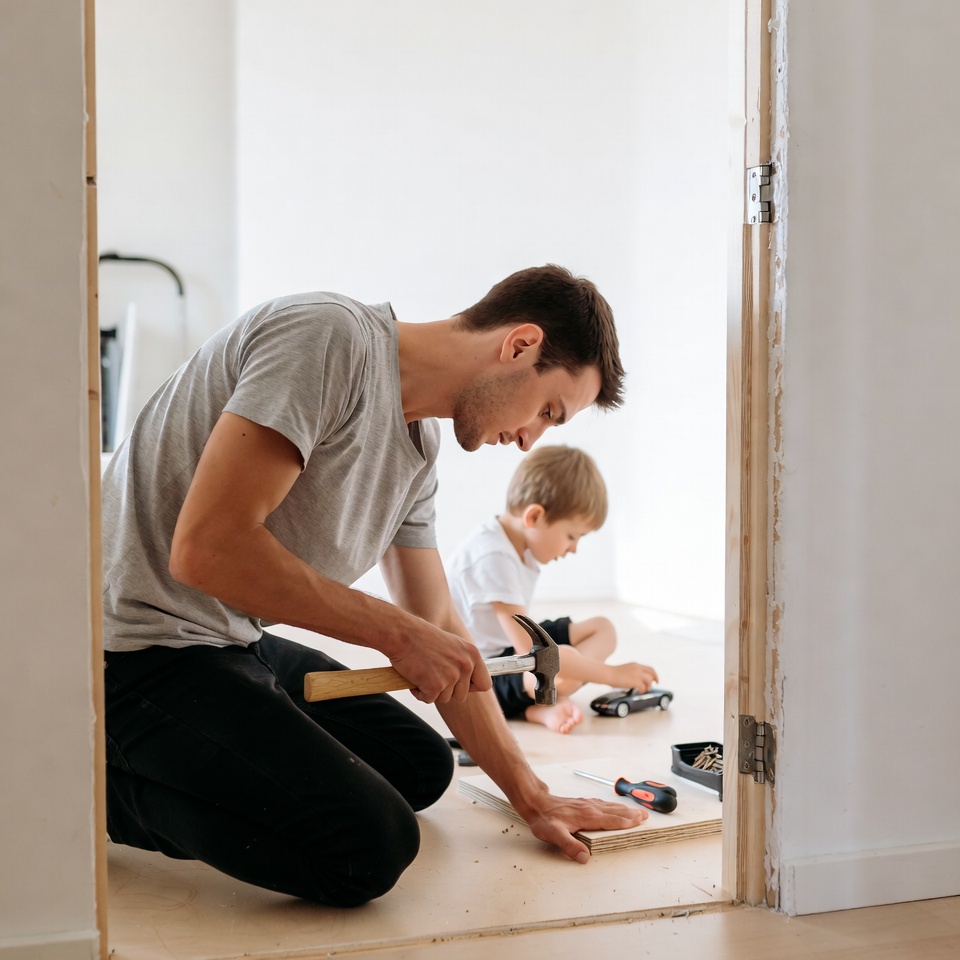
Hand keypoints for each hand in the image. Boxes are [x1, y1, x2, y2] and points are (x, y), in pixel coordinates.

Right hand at [389, 625, 490, 704]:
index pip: (485, 684)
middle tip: (432, 674)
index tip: (460, 685)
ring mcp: (451, 676)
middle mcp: (466, 665)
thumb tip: (465, 681)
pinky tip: (414, 677)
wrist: (402, 633)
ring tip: (422, 673)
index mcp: (472, 654)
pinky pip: (429, 699)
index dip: (471, 687)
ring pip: (445, 698)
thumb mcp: (452, 645)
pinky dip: (420, 693)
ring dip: (432, 691)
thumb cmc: (422, 638)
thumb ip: (462, 661)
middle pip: (462, 695)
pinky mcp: (436, 686)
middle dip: (446, 690)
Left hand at [525, 794, 648, 862]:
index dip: (626, 822)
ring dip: (623, 809)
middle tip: (644, 816)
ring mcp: (586, 804)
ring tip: (635, 812)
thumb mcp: (554, 834)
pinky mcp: (581, 803)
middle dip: (630, 815)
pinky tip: (612, 807)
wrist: (535, 802)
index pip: (611, 820)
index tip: (639, 821)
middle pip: (614, 812)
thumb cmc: (544, 819)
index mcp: (587, 816)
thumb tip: (584, 857)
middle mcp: (589, 808)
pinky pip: (601, 804)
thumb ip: (569, 846)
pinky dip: (612, 806)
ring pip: (609, 807)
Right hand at [609, 662, 658, 692]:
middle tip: (653, 685)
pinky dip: (642, 690)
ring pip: (649, 680)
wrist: (608, 673)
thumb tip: (637, 680)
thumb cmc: (613, 673)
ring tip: (642, 690)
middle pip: (652, 673)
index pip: (650, 668)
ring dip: (648, 686)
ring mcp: (637, 674)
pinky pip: (643, 687)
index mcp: (636, 665)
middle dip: (654, 680)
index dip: (654, 674)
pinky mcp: (636, 681)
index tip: (654, 679)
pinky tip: (637, 692)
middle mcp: (638, 668)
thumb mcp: (626, 669)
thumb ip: (633, 672)